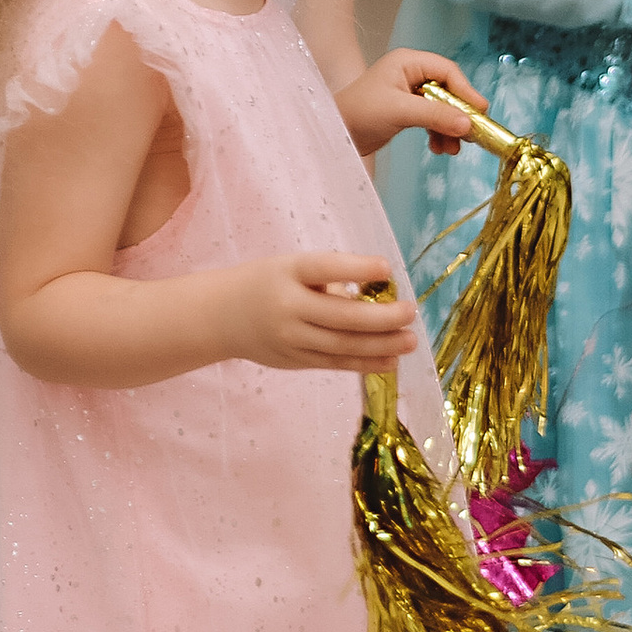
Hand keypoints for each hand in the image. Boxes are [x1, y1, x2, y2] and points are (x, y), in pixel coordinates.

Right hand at [220, 253, 421, 373]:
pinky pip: (335, 363)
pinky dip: (365, 363)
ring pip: (342, 345)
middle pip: (341, 316)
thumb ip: (328, 279)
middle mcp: (288, 306)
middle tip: (411, 312)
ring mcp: (291, 338)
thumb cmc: (266, 283)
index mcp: (288, 272)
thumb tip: (378, 298)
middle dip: (381, 318)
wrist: (221, 316)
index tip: (387, 269)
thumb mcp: (290, 268)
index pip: (325, 269)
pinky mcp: (295, 360)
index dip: (357, 269)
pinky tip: (391, 360)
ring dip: (381, 345)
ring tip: (410, 341)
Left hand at [335, 49, 479, 154]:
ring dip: (450, 128)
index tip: (479, 112)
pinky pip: (432, 119)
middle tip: (471, 134)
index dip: (466, 91)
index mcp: (408, 62)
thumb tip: (467, 124)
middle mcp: (410, 74)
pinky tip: (440, 148)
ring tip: (452, 149)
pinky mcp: (406, 111)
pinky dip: (439, 133)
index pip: (447, 71)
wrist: (335, 135)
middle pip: (448, 90)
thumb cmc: (359, 113)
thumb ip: (435, 115)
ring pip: (442, 108)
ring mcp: (409, 93)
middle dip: (458, 114)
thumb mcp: (400, 111)